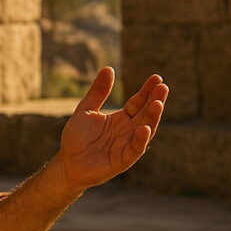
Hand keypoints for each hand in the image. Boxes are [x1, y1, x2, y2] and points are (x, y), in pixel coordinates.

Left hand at [58, 67, 168, 190]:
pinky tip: (143, 128)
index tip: (156, 78)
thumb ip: (98, 92)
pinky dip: (140, 140)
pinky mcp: (122, 160)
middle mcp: (128, 131)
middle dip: (155, 100)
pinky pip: (135, 149)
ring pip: (145, 130)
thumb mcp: (86, 110)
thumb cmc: (77, 138)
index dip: (147, 91)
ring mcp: (127, 145)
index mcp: (121, 119)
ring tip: (158, 103)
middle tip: (163, 87)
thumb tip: (109, 68)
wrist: (67, 163)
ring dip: (152, 118)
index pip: (138, 102)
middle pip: (145, 114)